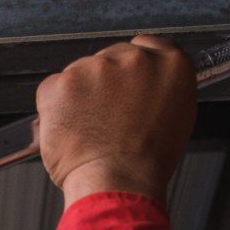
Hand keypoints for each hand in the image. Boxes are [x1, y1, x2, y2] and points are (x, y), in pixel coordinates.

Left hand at [36, 35, 195, 208]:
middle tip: (105, 119)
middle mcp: (134, 59)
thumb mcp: (175, 117)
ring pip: (80, 73)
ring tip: (90, 130)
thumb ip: (159, 87)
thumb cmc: (145, 163)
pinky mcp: (62, 82)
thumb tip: (143, 81)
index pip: (146, 46)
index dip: (131, 69)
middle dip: (104, 84)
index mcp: (170, 65)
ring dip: (80, 96)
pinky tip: (71, 130)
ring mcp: (96, 67)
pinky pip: (54, 89)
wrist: (118, 183)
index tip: (124, 84)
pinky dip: (56, 108)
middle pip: (110, 58)